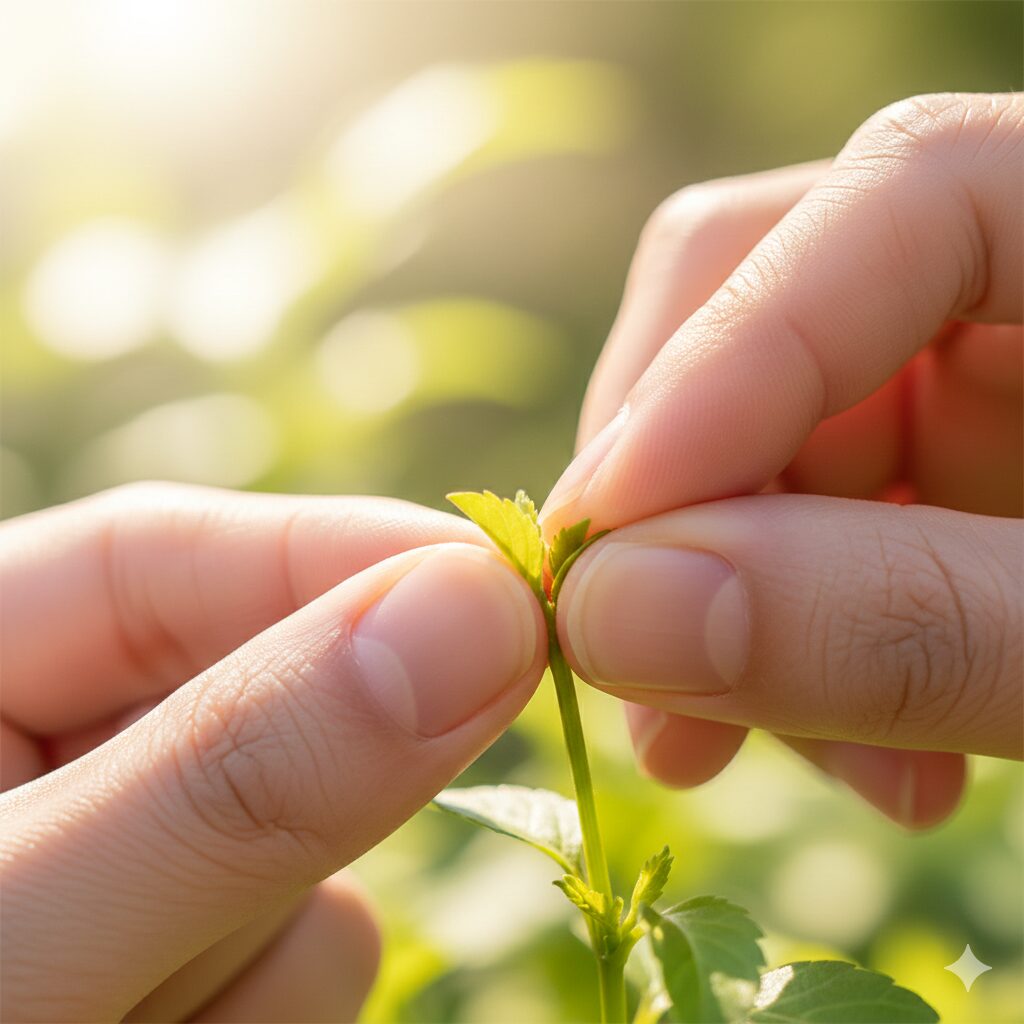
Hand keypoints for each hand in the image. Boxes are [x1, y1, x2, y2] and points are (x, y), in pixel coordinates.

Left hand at [1, 483, 545, 1022]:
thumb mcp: (29, 938)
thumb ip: (234, 776)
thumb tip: (476, 614)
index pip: (152, 552)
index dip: (331, 550)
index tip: (500, 579)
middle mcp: (45, 767)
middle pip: (252, 692)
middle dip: (324, 759)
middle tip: (442, 762)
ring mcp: (127, 875)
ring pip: (306, 833)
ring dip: (277, 925)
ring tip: (152, 1023)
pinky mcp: (190, 968)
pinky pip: (310, 945)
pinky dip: (282, 998)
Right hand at [542, 92, 1021, 827]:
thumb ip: (908, 623)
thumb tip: (612, 614)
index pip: (897, 201)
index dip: (718, 368)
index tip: (595, 545)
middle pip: (780, 307)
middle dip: (690, 504)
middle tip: (642, 671)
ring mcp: (990, 384)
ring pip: (768, 439)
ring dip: (727, 603)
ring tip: (745, 752)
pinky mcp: (953, 489)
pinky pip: (808, 528)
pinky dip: (789, 645)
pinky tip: (858, 759)